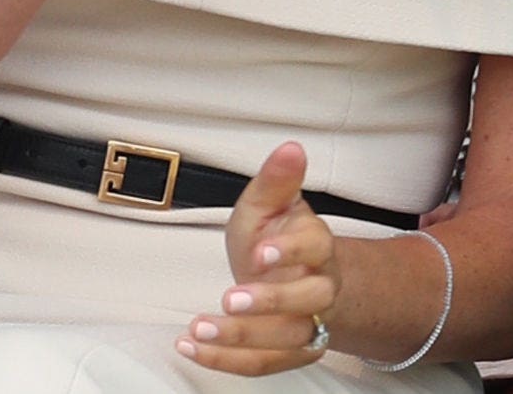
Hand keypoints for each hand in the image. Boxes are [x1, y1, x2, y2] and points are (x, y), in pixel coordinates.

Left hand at [177, 141, 341, 375]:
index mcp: (318, 246)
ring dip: (242, 338)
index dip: (291, 250)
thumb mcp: (267, 205)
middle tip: (230, 298)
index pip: (317, 246)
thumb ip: (275, 180)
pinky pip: (264, 364)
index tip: (260, 251)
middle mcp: (321, 287)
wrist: (285, 278)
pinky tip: (191, 346)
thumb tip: (290, 148)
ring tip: (199, 327)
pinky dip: (226, 360)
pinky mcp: (291, 352)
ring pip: (287, 338)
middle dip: (271, 302)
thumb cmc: (273, 239)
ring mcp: (309, 323)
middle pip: (311, 299)